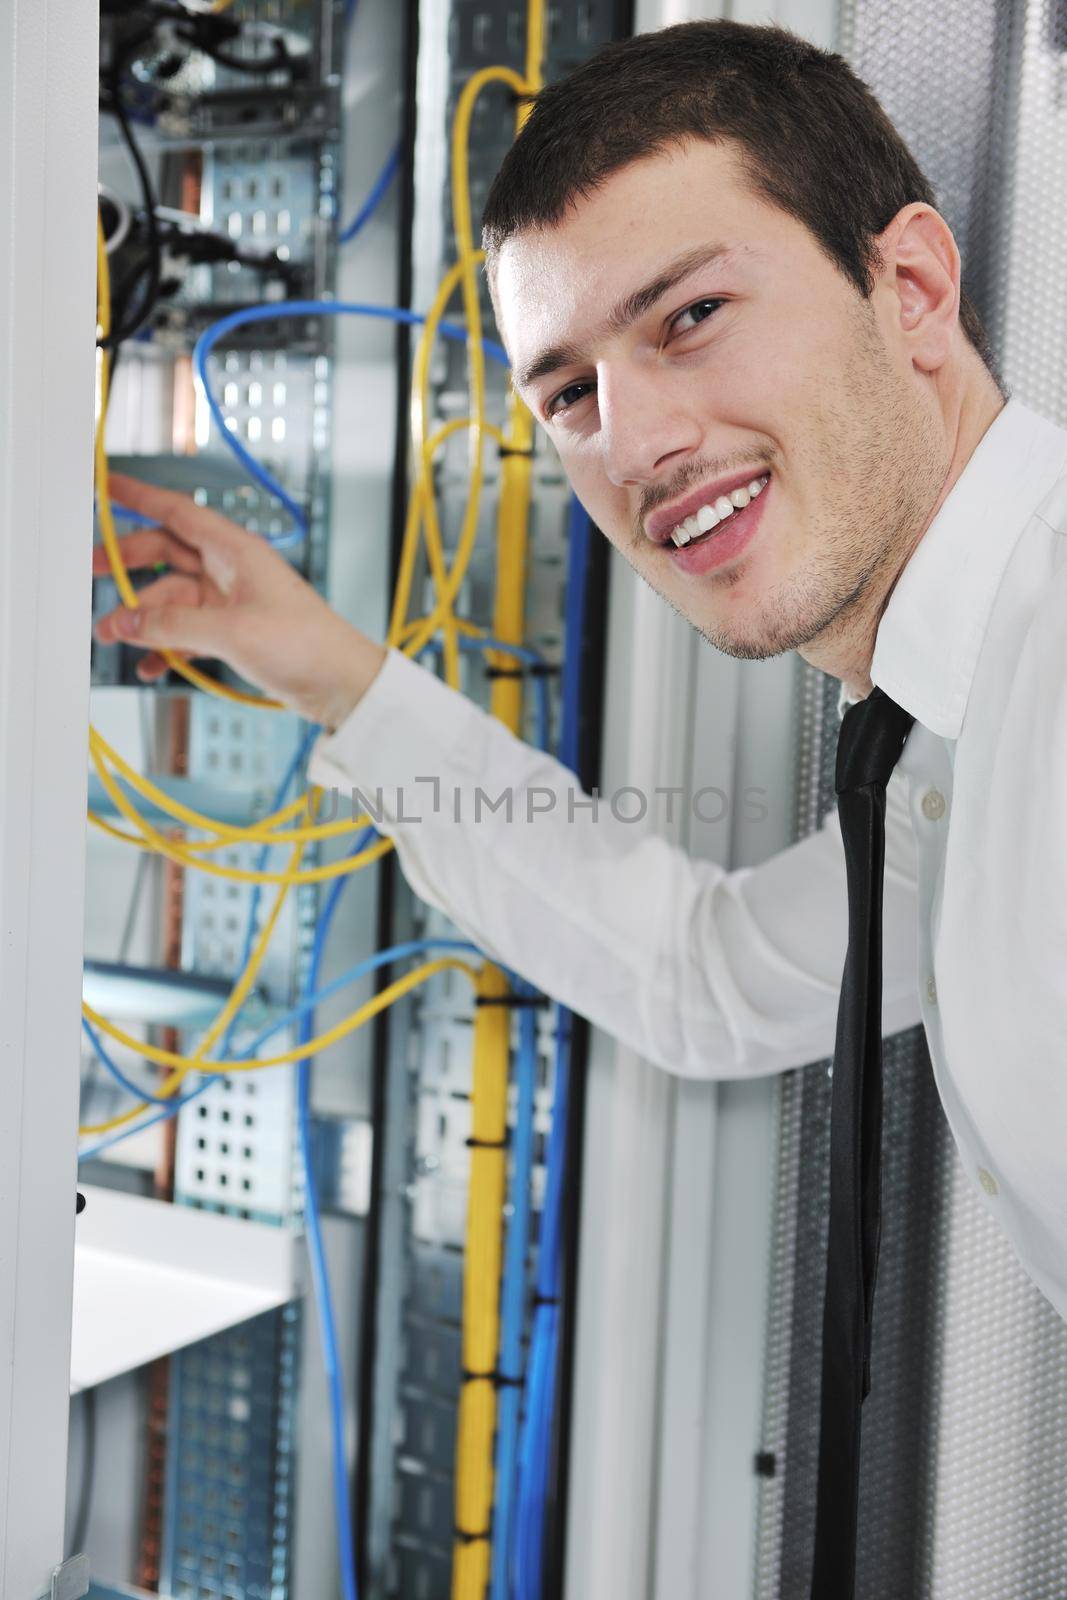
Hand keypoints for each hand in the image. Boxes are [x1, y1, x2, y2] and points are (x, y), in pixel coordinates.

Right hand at [93, 475, 386, 730]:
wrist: (341, 684)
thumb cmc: (306, 644)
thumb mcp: (232, 631)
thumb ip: (173, 625)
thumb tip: (127, 620)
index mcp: (236, 551)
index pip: (178, 512)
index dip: (140, 497)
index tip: (108, 486)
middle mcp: (231, 572)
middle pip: (165, 555)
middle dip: (128, 566)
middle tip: (92, 575)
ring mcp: (231, 603)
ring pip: (171, 600)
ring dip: (142, 618)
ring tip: (114, 637)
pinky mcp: (233, 634)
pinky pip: (186, 633)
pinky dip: (166, 647)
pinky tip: (151, 665)